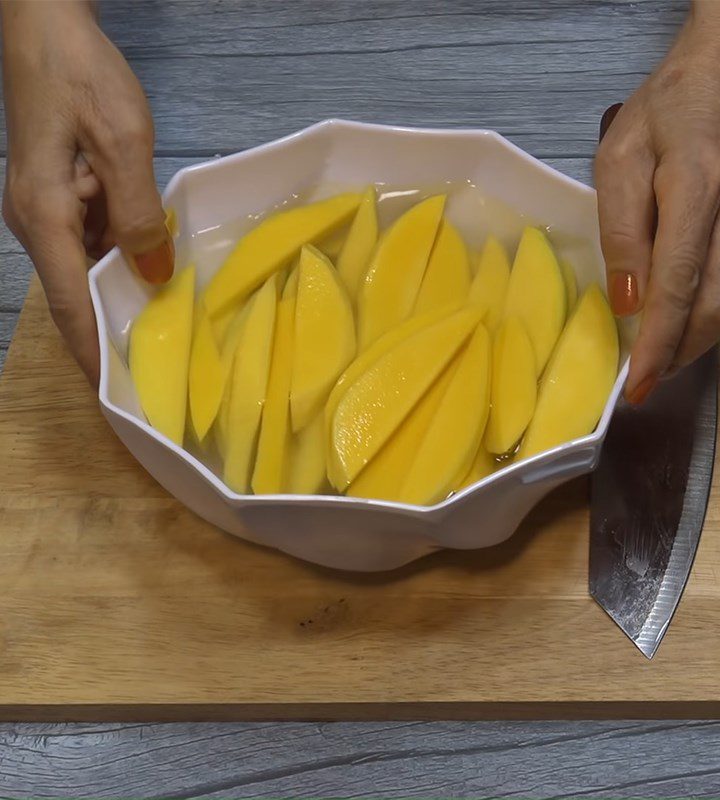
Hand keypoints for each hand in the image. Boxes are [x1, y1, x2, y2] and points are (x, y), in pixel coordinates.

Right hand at [1, 0, 172, 385]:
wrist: (47, 25)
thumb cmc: (82, 76)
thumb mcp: (123, 145)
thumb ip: (138, 216)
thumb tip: (150, 277)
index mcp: (44, 216)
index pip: (68, 302)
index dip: (91, 350)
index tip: (114, 392)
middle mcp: (35, 223)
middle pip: (74, 292)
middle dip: (108, 333)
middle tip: (150, 371)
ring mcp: (45, 210)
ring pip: (84, 267)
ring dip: (118, 294)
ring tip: (160, 331)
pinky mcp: (59, 195)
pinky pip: (90, 241)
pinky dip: (119, 260)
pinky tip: (151, 270)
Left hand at [594, 0, 719, 403]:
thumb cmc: (667, 106)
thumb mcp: (620, 158)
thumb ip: (622, 229)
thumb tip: (627, 301)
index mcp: (699, 191)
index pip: (679, 288)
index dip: (658, 344)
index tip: (637, 386)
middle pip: (717, 309)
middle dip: (679, 356)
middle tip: (644, 384)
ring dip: (691, 337)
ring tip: (653, 356)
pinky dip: (702, 304)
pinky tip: (673, 307)